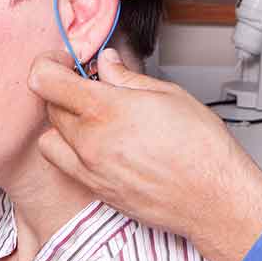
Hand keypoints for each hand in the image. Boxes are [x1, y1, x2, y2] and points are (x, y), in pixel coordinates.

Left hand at [28, 47, 261, 260]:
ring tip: (90, 117)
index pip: (46, 81)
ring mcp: (89, 171)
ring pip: (50, 138)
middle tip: (89, 85)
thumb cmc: (201, 148)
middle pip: (49, 107)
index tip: (64, 61)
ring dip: (62, 123)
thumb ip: (127, 77)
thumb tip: (108, 63)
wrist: (215, 199)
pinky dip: (70, 150)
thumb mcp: (168, 94)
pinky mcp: (96, 192)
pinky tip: (97, 143)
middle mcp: (90, 142)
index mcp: (105, 110)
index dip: (50, 64)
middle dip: (63, 91)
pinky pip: (64, 165)